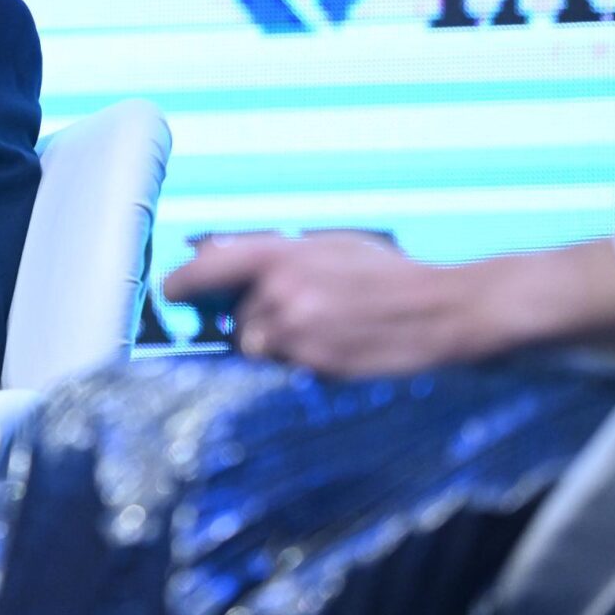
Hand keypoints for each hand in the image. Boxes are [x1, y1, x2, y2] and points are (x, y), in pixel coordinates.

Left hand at [164, 233, 486, 377]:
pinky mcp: (314, 367)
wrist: (443, 310)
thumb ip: (273, 252)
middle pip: (235, 320)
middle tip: (297, 314)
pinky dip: (303, 362)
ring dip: (276, 345)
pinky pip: (288, 370)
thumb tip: (215, 255)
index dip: (182, 284)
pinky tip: (338, 345)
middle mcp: (280, 293)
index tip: (172, 292)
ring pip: (257, 349)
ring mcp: (296, 334)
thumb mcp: (329, 245)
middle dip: (253, 321)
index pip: (205, 270)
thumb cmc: (388, 273)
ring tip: (324, 329)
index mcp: (281, 255)